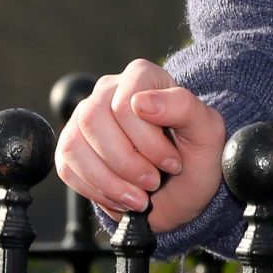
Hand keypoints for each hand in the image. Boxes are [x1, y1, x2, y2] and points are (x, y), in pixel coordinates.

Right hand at [55, 57, 226, 233]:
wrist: (181, 191)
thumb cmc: (195, 157)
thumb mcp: (207, 132)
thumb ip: (183, 107)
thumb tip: (140, 101)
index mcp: (142, 77)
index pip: (124, 104)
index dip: (148, 142)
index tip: (172, 163)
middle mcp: (108, 90)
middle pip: (93, 121)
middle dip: (126, 164)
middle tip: (153, 182)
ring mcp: (85, 118)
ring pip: (74, 145)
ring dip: (109, 182)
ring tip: (139, 196)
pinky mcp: (73, 147)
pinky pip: (65, 167)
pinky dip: (95, 190)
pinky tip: (121, 195)